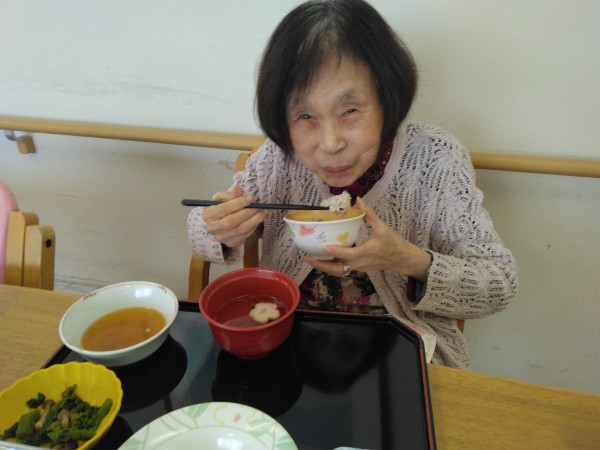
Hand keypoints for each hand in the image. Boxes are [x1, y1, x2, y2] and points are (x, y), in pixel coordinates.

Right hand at [202, 185, 268, 248]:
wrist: (219, 222)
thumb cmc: (221, 207)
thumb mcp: (223, 198)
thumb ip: (230, 194)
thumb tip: (237, 189)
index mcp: (208, 214)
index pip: (223, 209)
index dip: (238, 203)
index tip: (250, 198)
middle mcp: (213, 228)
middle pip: (231, 222)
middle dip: (248, 213)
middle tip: (259, 206)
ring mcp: (222, 238)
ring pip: (241, 230)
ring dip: (255, 220)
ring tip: (264, 212)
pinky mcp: (231, 243)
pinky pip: (245, 236)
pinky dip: (254, 227)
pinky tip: (258, 219)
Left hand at [305, 197, 431, 280]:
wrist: (402, 258)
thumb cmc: (393, 243)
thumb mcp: (382, 227)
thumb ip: (368, 214)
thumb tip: (357, 200)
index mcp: (366, 252)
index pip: (349, 254)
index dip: (336, 252)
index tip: (324, 247)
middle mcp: (360, 263)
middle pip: (337, 269)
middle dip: (321, 266)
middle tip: (307, 257)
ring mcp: (358, 267)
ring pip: (338, 271)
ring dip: (324, 266)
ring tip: (310, 258)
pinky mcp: (358, 268)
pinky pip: (342, 269)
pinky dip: (331, 265)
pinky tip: (323, 257)